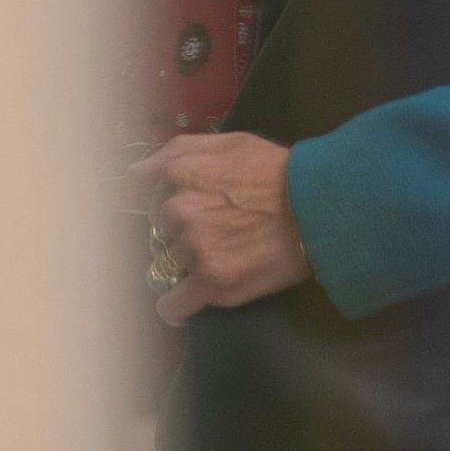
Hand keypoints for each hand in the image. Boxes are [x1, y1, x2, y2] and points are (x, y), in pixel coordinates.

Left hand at [127, 133, 310, 326]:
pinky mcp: (210, 282)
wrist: (317, 207)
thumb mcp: (226, 143)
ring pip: (165, 267)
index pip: (145, 199)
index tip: (187, 215)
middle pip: (158, 234)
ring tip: (217, 261)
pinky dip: (176, 307)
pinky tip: (188, 301)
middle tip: (214, 235)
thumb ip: (174, 152)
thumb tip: (132, 174)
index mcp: (176, 174)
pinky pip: (172, 305)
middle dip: (177, 236)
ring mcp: (192, 248)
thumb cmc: (276, 172)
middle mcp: (176, 210)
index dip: (168, 208)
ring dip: (183, 267)